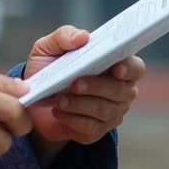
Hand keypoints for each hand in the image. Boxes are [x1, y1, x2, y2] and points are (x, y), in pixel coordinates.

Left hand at [23, 25, 144, 163]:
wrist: (33, 101)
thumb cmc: (48, 68)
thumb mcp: (49, 47)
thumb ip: (64, 36)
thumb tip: (82, 37)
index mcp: (115, 66)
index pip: (135, 67)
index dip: (129, 68)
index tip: (117, 68)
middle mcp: (120, 91)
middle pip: (120, 90)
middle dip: (97, 86)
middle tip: (75, 84)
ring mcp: (110, 114)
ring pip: (104, 110)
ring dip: (80, 104)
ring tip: (59, 99)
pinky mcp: (95, 132)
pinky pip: (90, 128)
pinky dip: (72, 119)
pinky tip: (58, 111)